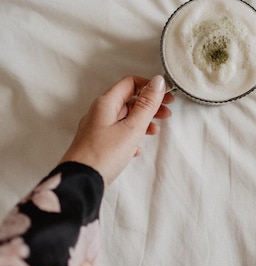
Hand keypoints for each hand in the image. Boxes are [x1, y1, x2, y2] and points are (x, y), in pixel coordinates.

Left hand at [59, 75, 173, 186]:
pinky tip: (136, 149)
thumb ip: (147, 104)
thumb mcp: (132, 128)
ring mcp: (97, 128)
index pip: (130, 83)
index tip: (164, 96)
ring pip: (124, 117)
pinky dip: (131, 136)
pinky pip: (117, 133)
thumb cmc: (103, 155)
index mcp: (106, 103)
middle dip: (149, 105)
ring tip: (154, 131)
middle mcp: (99, 112)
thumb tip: (157, 82)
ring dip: (142, 121)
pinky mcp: (97, 144)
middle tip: (165, 113)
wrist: (80, 183)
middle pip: (129, 100)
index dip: (150, 87)